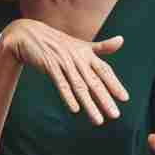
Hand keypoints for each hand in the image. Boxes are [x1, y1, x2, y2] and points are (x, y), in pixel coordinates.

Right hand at [1, 18, 128, 124]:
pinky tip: (75, 109)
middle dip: (105, 99)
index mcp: (87, 54)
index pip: (105, 71)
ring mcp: (64, 62)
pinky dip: (68, 96)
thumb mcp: (81, 45)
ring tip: (98, 120)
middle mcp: (78, 58)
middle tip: (115, 115)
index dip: (115, 84)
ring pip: (79, 87)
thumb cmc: (59, 42)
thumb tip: (122, 40)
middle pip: (94, 82)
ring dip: (90, 104)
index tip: (125, 99)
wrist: (30, 34)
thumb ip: (102, 47)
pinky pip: (61, 83)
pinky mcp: (50, 66)